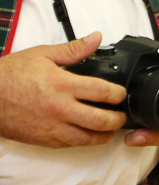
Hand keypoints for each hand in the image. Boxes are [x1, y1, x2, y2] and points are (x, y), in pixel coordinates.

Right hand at [0, 32, 127, 148]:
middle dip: (117, 119)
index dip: (118, 94)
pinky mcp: (42, 140)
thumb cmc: (10, 75)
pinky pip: (69, 145)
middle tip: (121, 114)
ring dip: (103, 135)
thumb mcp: (42, 55)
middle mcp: (60, 109)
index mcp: (63, 85)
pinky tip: (86, 134)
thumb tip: (96, 39)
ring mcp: (51, 127)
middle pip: (101, 120)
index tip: (121, 94)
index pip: (102, 92)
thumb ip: (73, 50)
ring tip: (109, 128)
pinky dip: (82, 141)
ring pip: (87, 139)